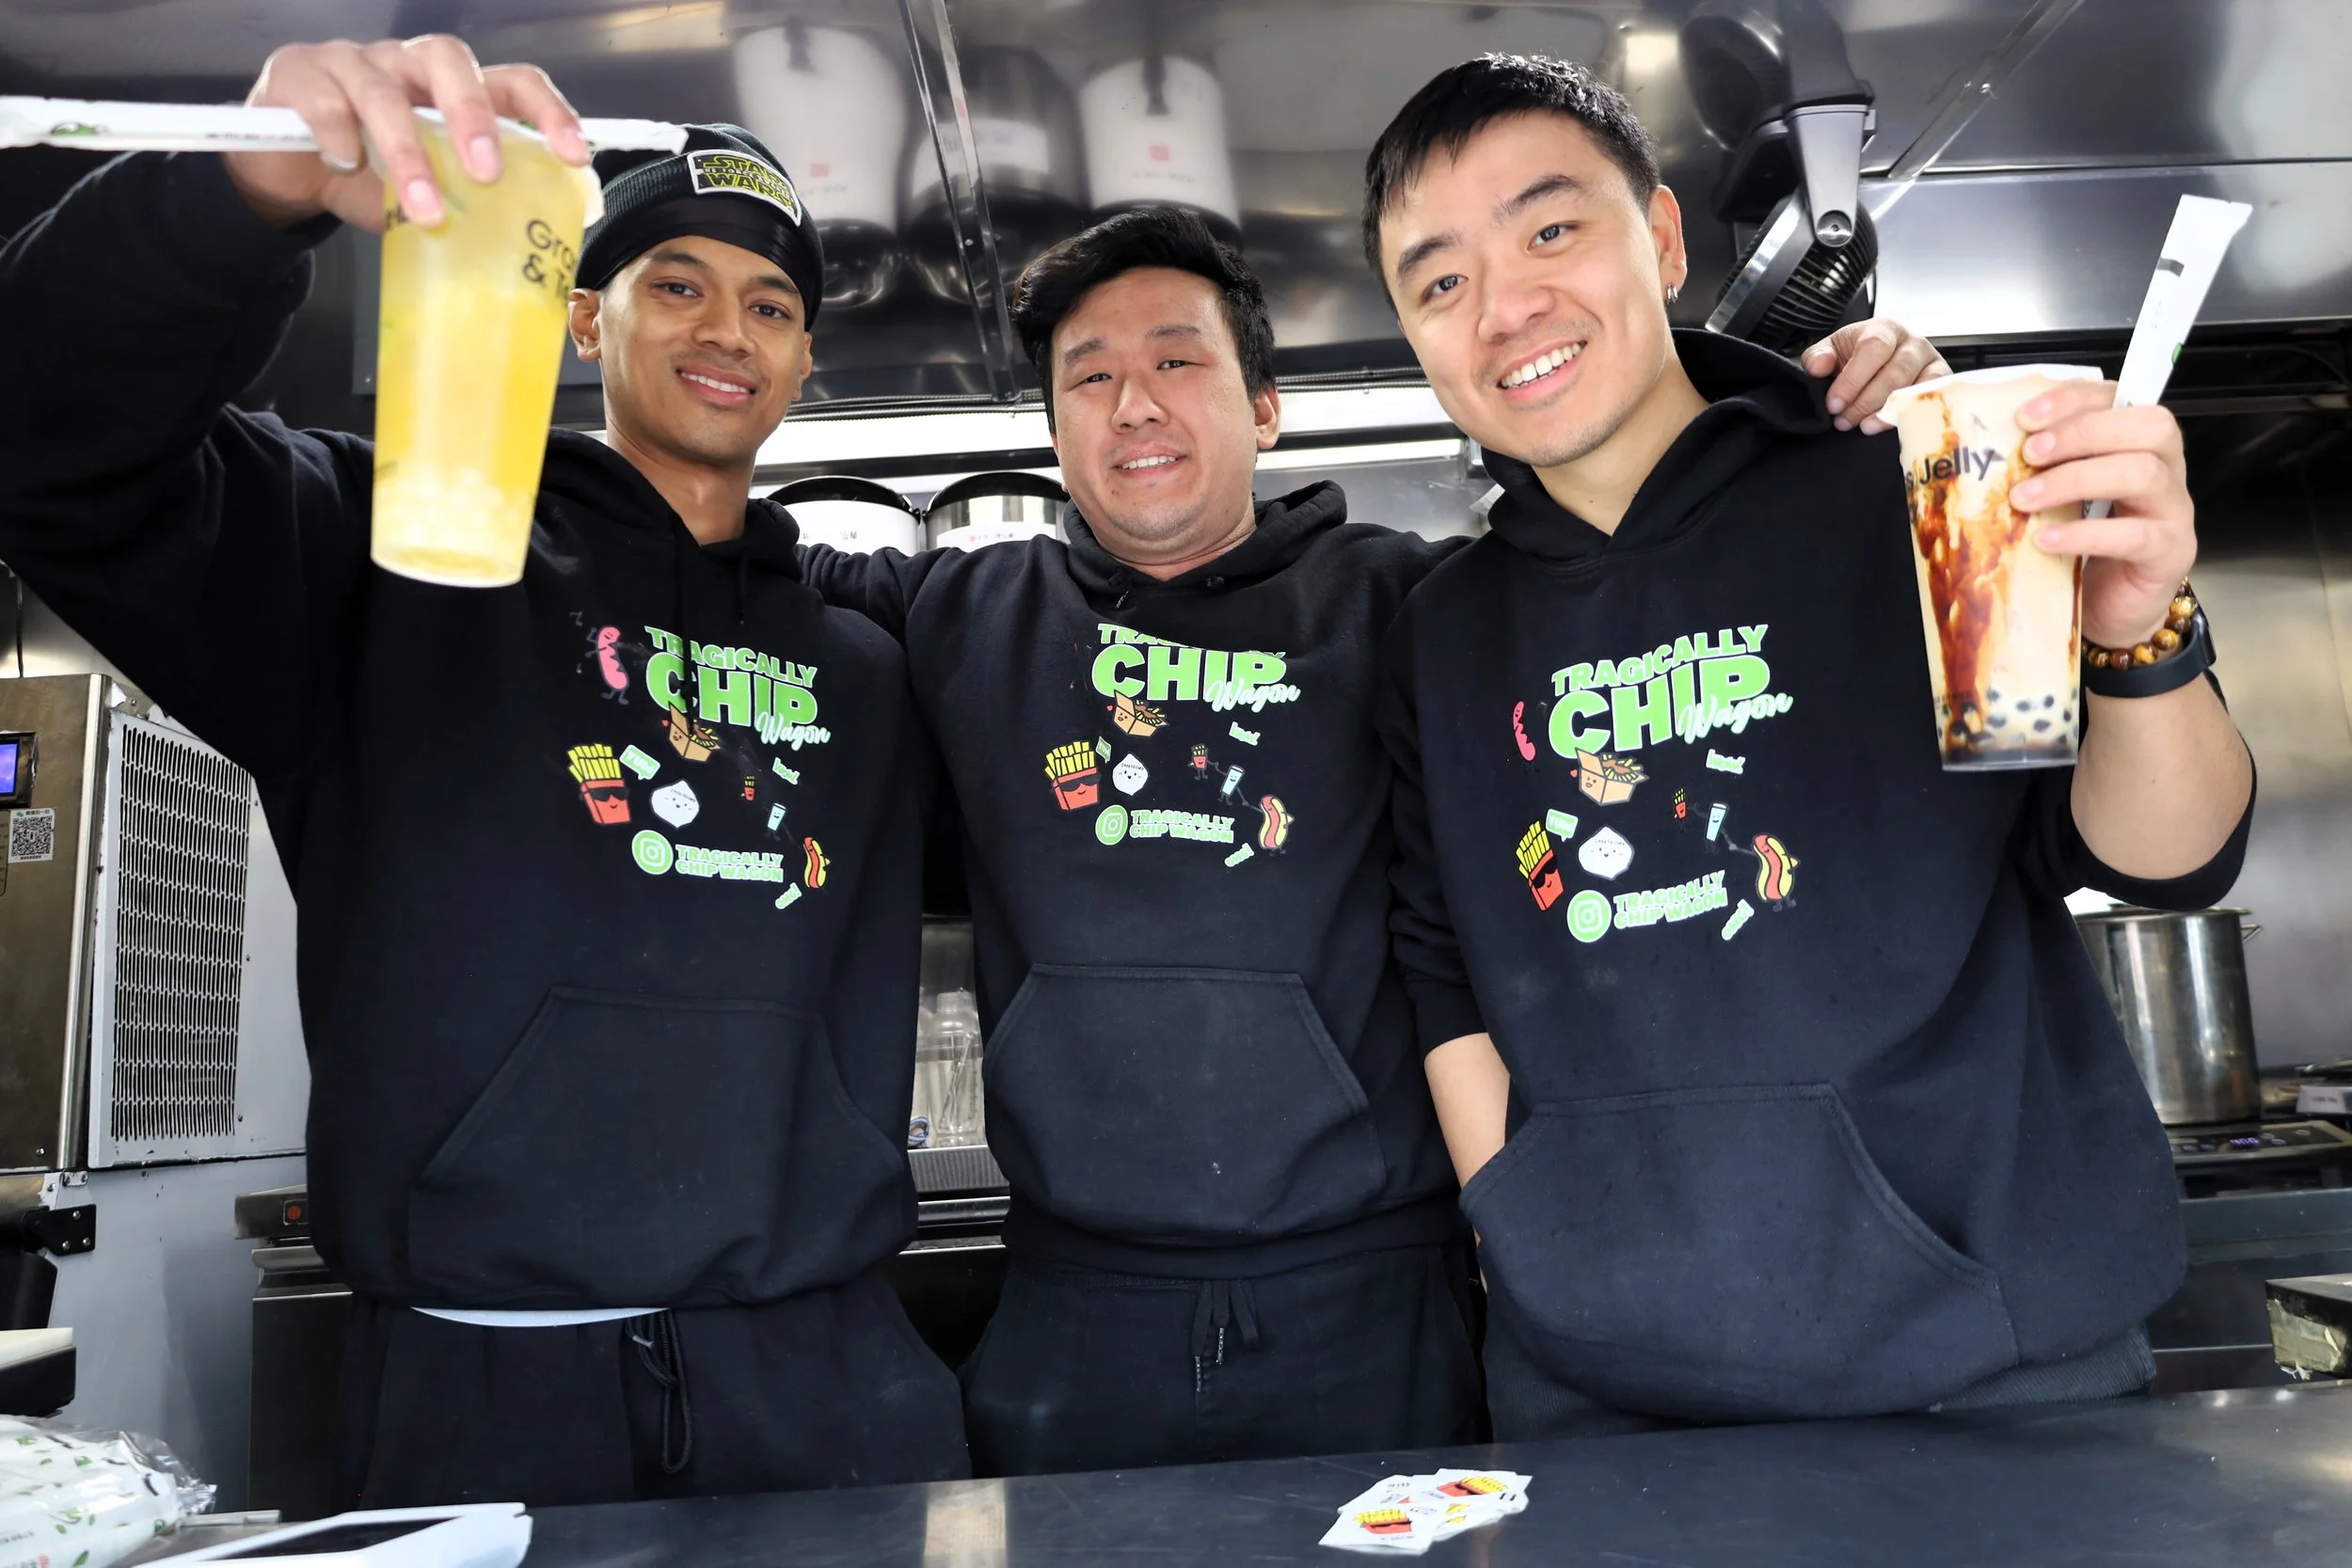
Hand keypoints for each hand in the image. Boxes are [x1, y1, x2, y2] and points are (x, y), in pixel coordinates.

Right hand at [225, 36, 586, 232]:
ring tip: (423, 210)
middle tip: (488, 174)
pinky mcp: (298, 74)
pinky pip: (323, 99)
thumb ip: (473, 205)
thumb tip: (532, 244)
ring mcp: (351, 62)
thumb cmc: (370, 178)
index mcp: (451, 89)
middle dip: (474, 116)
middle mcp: (406, 63)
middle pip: (448, 60)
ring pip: (384, 90)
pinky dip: (337, 133)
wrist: (286, 169)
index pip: (511, 80)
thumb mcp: (430, 194)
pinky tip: (345, 164)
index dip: (548, 111)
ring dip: (407, 153)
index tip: (575, 155)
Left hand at [1802, 318, 1951, 433]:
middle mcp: (1912, 342)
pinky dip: (1907, 415)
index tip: (1833, 404)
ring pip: (1912, 388)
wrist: (1878, 363)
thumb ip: (1818, 356)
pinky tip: (1886, 425)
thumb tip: (1818, 367)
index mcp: (1883, 329)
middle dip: (1865, 401)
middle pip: (1893, 373)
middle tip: (1843, 421)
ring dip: (1884, 412)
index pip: (1872, 349)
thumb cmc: (1856, 356)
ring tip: (1863, 426)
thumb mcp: (1832, 351)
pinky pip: (1930, 399)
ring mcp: (1931, 361)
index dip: (1852, 380)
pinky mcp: (1941, 381)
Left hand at [2010, 381, 2194, 648]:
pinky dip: (2085, 534)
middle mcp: (2167, 468)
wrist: (2113, 607)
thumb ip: (2044, 468)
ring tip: (2024, 499)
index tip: (2025, 416)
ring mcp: (2174, 511)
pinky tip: (2046, 540)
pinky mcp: (2169, 553)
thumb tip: (1986, 447)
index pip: (2121, 399)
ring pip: (2143, 473)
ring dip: (2075, 479)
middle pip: (2147, 426)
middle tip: (2029, 454)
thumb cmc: (2086, 544)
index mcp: (2140, 444)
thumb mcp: (2062, 497)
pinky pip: (2135, 535)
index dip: (2075, 400)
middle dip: (2081, 433)